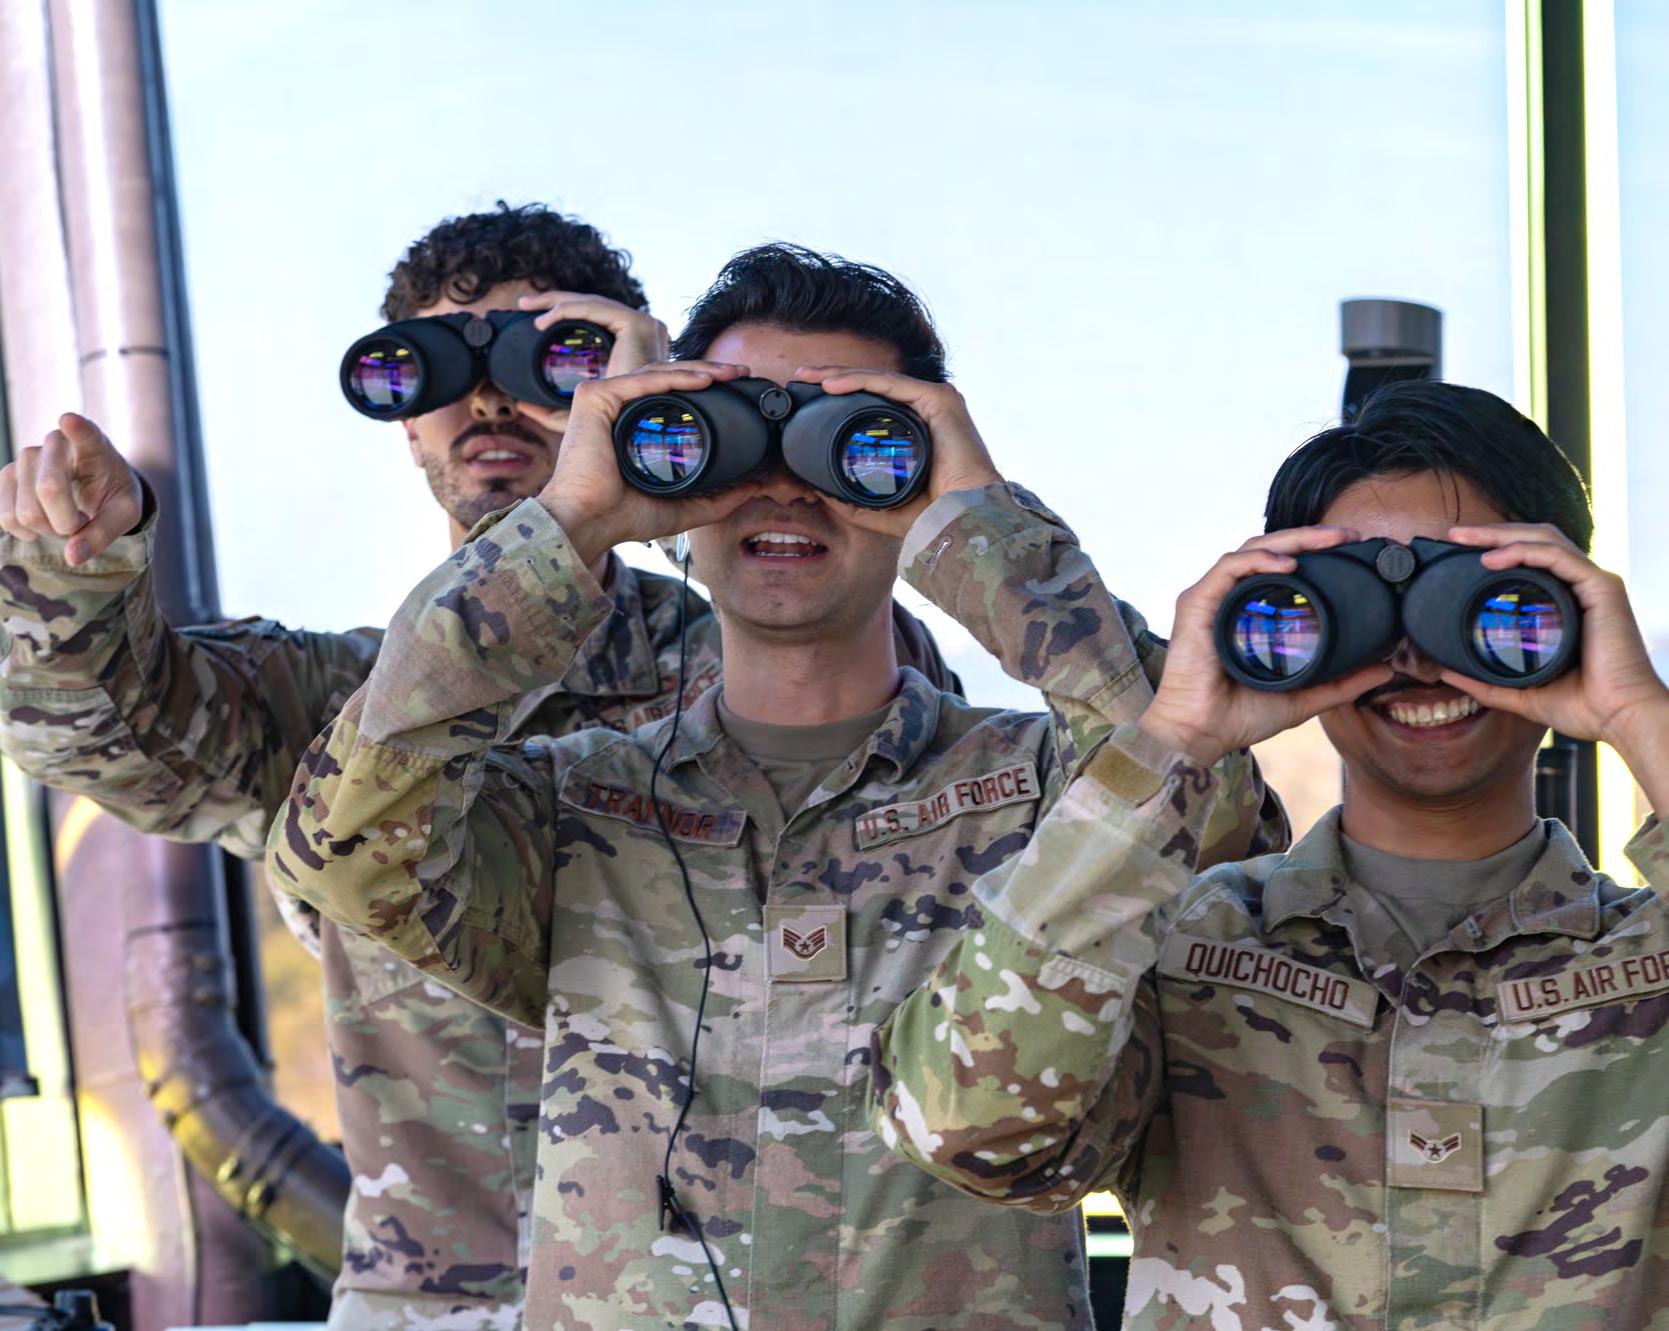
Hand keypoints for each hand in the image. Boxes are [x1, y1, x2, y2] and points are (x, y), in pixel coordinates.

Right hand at [0, 413, 142, 565]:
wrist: (93, 487)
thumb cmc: (113, 495)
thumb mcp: (125, 514)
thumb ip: (104, 533)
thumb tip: (72, 557)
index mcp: (94, 445)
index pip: (85, 433)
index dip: (77, 429)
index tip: (69, 421)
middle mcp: (55, 443)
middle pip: (48, 489)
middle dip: (67, 523)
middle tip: (82, 523)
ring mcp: (24, 457)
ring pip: (25, 511)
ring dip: (47, 530)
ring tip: (64, 520)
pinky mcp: (5, 476)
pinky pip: (5, 517)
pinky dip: (26, 532)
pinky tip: (43, 522)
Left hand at [513, 291, 669, 431]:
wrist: (635, 430)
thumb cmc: (615, 426)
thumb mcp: (577, 412)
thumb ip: (552, 410)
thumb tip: (523, 406)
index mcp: (634, 341)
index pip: (597, 316)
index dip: (566, 311)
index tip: (536, 319)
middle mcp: (642, 328)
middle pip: (593, 305)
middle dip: (555, 300)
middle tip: (524, 303)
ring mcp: (642, 324)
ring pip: (591, 302)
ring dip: (556, 301)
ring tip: (527, 306)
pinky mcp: (637, 324)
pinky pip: (596, 309)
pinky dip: (568, 311)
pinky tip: (545, 320)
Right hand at [536, 361, 762, 566]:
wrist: (588, 523)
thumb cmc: (621, 517)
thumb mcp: (682, 507)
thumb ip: (717, 499)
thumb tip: (754, 488)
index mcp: (631, 425)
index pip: (671, 394)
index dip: (703, 386)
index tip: (734, 388)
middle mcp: (617, 407)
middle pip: (667, 378)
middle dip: (707, 370)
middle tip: (739, 372)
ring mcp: (603, 398)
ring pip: (657, 372)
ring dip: (696, 368)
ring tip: (728, 373)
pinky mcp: (593, 396)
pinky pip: (640, 380)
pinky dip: (673, 378)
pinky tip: (702, 380)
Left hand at [788, 366, 1002, 538]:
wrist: (963, 519)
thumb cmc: (933, 515)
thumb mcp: (881, 507)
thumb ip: (851, 501)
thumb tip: (819, 491)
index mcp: (915, 428)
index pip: (872, 403)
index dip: (840, 396)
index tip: (809, 399)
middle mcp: (925, 410)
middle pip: (872, 386)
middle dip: (832, 378)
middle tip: (801, 377)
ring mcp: (934, 400)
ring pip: (878, 379)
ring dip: (840, 374)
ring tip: (809, 376)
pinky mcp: (939, 398)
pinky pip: (891, 383)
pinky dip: (859, 380)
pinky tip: (832, 383)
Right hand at [1139, 526, 1394, 765]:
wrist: (1201, 734)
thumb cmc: (1238, 716)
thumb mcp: (1303, 696)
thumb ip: (1342, 683)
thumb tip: (1385, 671)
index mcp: (1248, 613)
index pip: (1280, 569)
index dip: (1314, 553)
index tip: (1349, 550)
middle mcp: (1228, 599)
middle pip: (1269, 550)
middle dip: (1309, 537)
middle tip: (1346, 535)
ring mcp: (1211, 598)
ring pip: (1251, 549)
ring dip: (1290, 539)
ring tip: (1326, 540)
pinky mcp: (1196, 603)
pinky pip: (1228, 567)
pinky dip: (1258, 559)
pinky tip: (1287, 564)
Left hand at [1440, 524, 1668, 754]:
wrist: (1619, 718)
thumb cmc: (1584, 706)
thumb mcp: (1521, 692)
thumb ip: (1485, 683)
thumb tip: (1447, 674)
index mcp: (1567, 603)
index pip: (1531, 560)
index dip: (1497, 548)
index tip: (1460, 550)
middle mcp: (1581, 588)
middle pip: (1535, 541)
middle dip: (1493, 532)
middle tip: (1455, 533)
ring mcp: (1593, 585)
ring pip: (1545, 540)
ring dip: (1503, 534)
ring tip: (1466, 538)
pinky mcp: (1603, 589)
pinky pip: (1559, 557)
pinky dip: (1524, 551)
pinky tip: (1493, 558)